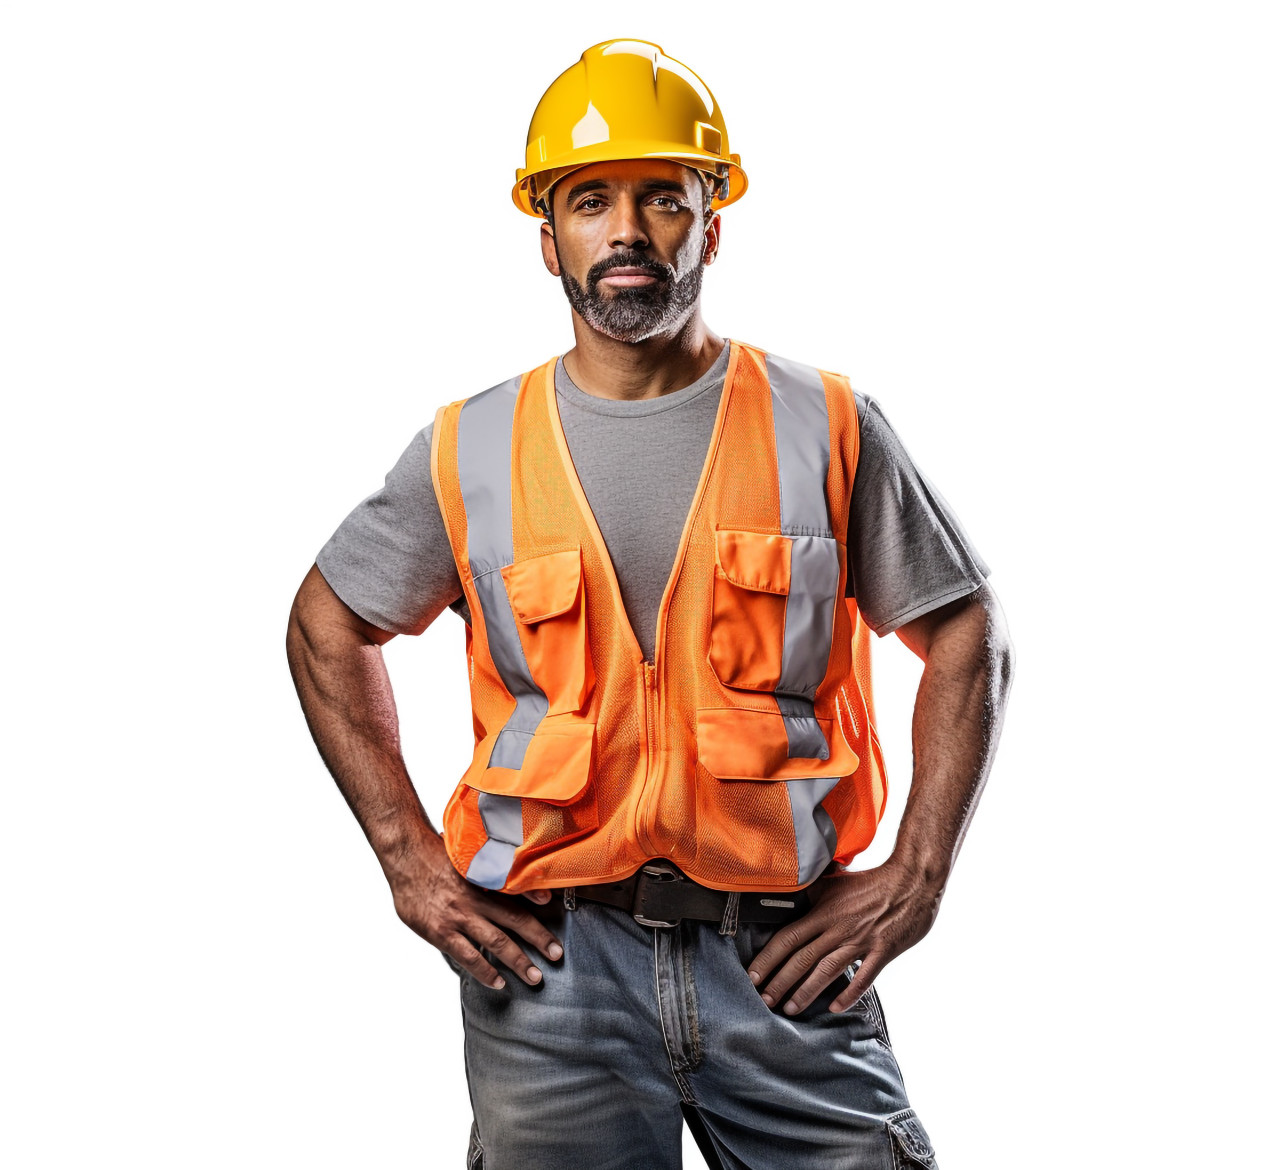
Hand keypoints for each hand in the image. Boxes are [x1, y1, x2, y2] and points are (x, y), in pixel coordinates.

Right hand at [390, 846, 563, 989]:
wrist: (404, 857)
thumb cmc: (436, 854)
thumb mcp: (466, 855)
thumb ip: (489, 868)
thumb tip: (514, 872)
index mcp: (483, 878)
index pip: (517, 891)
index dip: (536, 898)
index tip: (552, 904)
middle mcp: (474, 898)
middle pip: (513, 921)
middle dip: (538, 940)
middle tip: (556, 955)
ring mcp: (458, 917)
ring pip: (495, 942)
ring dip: (517, 961)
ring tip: (534, 977)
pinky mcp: (440, 932)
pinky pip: (467, 956)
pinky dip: (484, 971)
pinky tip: (497, 982)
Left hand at [746, 858, 943, 1015]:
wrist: (912, 880)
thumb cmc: (873, 881)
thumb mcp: (836, 881)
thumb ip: (813, 891)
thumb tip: (791, 893)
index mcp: (824, 911)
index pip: (788, 937)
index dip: (769, 957)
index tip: (753, 975)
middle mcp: (838, 928)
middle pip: (802, 958)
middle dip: (780, 981)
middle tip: (764, 1000)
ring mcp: (861, 941)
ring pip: (827, 970)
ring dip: (807, 991)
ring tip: (791, 1008)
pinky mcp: (883, 951)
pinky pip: (864, 976)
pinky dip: (849, 993)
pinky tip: (835, 1007)